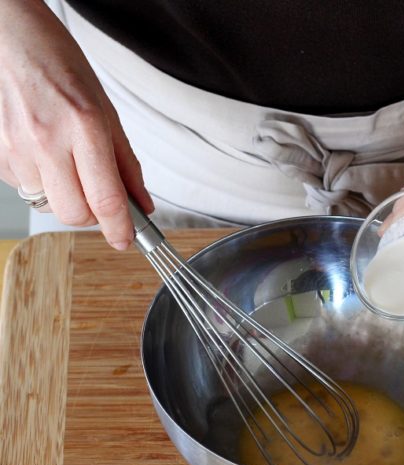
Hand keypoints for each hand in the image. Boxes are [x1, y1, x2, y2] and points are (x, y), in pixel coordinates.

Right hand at [0, 0, 152, 248]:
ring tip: (68, 163)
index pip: (106, 199)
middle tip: (100, 196)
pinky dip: (43, 183)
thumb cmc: (60, 65)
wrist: (11, 38)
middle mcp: (47, 141)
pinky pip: (28, 189)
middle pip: (75, 213)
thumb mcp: (107, 111)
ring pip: (50, 205)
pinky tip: (46, 156)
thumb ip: (127, 164)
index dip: (120, 229)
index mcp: (84, 128)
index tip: (126, 240)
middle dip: (93, 215)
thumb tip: (142, 204)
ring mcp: (18, 148)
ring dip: (67, 196)